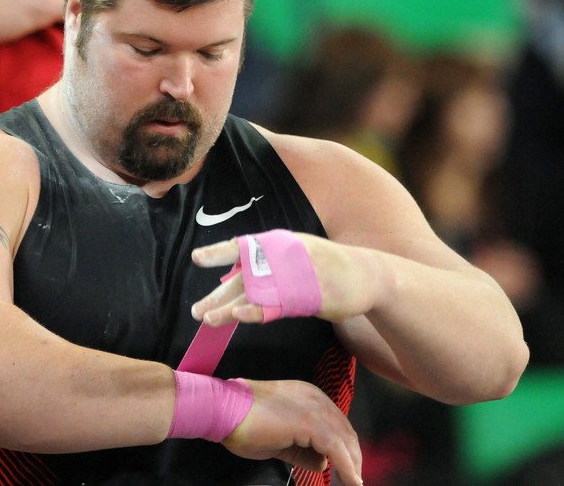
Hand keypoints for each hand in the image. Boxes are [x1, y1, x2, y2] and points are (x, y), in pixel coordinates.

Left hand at [189, 234, 377, 325]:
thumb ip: (270, 265)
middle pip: (242, 277)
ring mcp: (293, 276)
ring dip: (228, 307)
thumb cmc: (329, 267)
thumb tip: (239, 275)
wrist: (368, 275)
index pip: (243, 246)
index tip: (197, 258)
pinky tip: (239, 316)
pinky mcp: (305, 296)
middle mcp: (282, 256)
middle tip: (196, 311)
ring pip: (253, 294)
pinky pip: (275, 305)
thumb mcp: (297, 256)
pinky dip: (256, 311)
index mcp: (278, 244)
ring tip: (207, 318)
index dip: (218, 252)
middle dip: (217, 295)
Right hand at [224, 378, 362, 485]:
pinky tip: (350, 481)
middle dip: (353, 459)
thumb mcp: (280, 441)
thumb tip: (323, 463)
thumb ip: (303, 451)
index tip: (347, 471)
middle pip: (345, 431)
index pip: (336, 425)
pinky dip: (347, 467)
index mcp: (309, 398)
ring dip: (352, 465)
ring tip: (353, 484)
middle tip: (352, 482)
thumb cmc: (243, 423)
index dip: (345, 449)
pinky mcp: (310, 421)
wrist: (224, 409)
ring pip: (345, 440)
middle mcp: (316, 398)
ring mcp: (314, 408)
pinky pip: (336, 447)